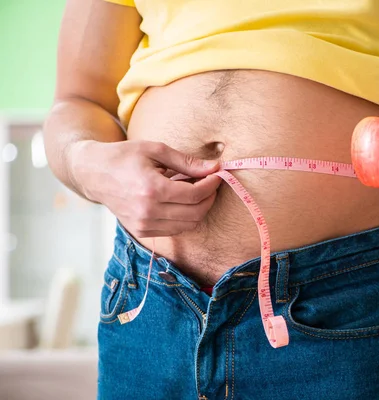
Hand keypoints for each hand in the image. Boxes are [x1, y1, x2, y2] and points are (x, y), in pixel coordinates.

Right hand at [69, 140, 221, 236]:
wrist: (93, 173)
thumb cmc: (124, 156)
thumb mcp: (155, 150)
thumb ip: (186, 161)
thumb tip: (215, 167)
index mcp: (151, 189)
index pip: (195, 195)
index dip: (212, 185)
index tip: (217, 174)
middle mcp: (148, 211)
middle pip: (196, 213)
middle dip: (210, 198)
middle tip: (211, 183)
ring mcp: (143, 225)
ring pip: (188, 224)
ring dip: (199, 208)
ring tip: (196, 190)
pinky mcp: (141, 231)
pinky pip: (175, 229)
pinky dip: (185, 217)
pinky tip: (182, 201)